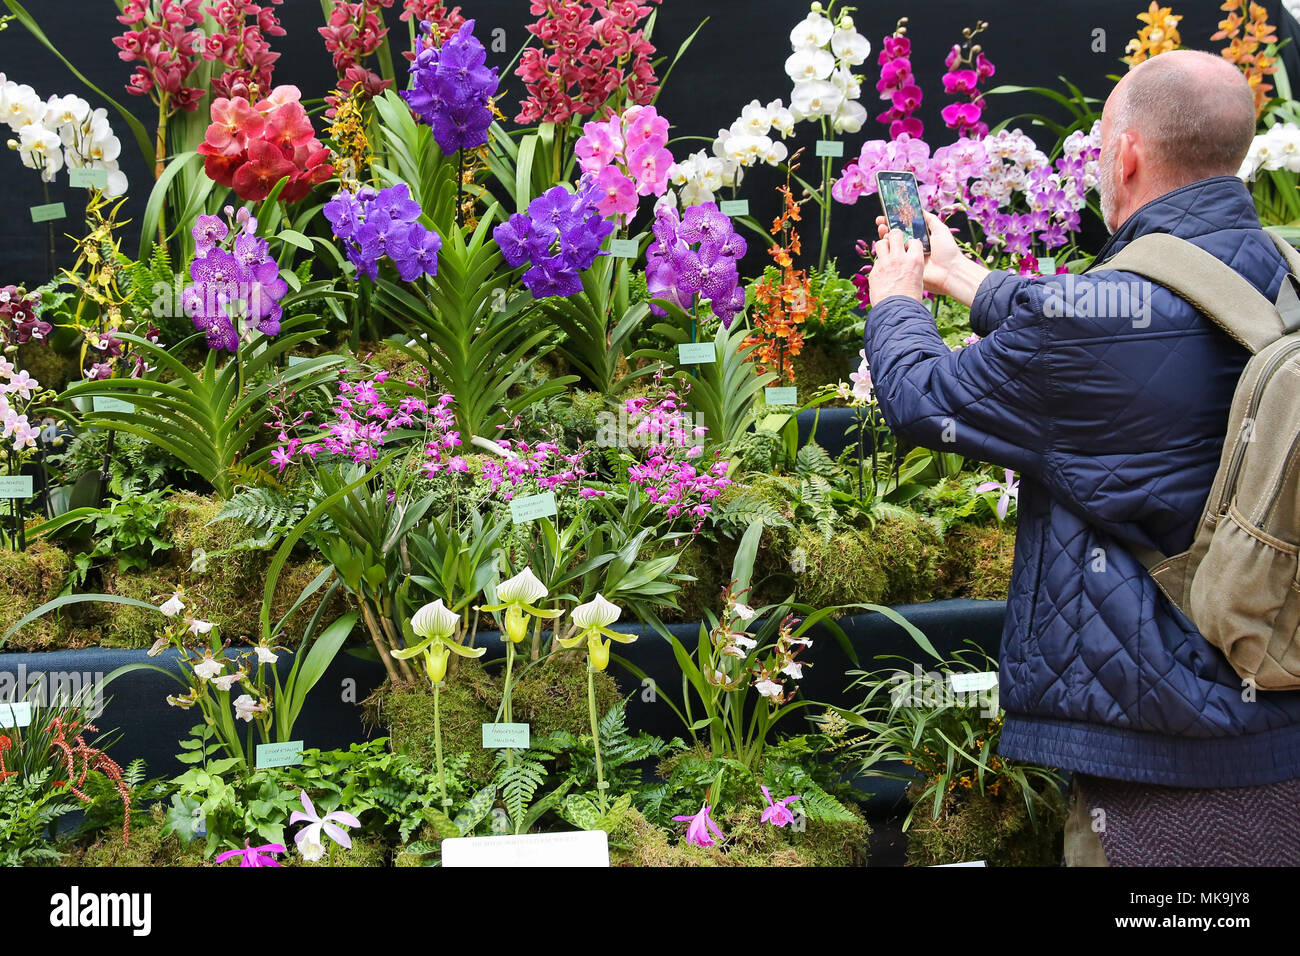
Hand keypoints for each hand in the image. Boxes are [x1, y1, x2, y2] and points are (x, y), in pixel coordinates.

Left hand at [868, 227, 924, 303]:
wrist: (897, 310)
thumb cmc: (910, 298)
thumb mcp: (918, 279)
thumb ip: (912, 266)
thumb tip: (907, 260)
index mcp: (914, 260)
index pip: (914, 241)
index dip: (911, 244)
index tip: (909, 249)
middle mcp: (899, 258)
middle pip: (895, 234)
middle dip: (895, 236)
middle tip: (895, 243)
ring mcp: (885, 263)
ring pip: (881, 242)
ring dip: (884, 246)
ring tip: (886, 253)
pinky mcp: (874, 270)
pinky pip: (876, 260)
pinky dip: (879, 263)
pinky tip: (883, 271)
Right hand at [873, 213, 990, 306]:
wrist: (949, 272)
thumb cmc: (947, 251)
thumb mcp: (940, 230)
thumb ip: (930, 219)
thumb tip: (919, 209)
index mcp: (919, 237)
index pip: (904, 226)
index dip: (895, 220)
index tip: (887, 214)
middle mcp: (911, 246)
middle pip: (895, 235)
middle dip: (886, 227)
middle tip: (881, 222)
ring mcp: (906, 257)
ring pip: (891, 245)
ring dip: (884, 236)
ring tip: (883, 230)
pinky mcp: (904, 267)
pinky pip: (892, 258)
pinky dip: (886, 251)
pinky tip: (886, 243)